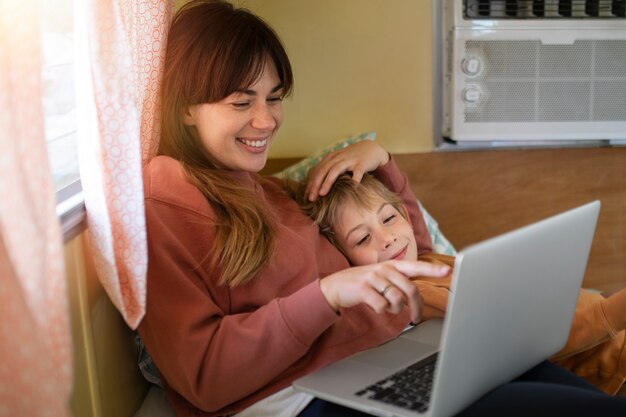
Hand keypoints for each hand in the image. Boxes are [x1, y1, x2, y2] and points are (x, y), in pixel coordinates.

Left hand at [305, 141, 389, 200]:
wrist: (371, 149)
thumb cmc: (352, 160)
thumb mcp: (338, 162)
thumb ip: (327, 170)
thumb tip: (314, 185)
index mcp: (331, 158)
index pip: (317, 170)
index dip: (310, 183)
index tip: (306, 196)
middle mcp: (338, 158)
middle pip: (323, 170)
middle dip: (315, 184)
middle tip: (311, 198)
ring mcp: (350, 160)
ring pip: (335, 170)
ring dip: (327, 182)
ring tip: (322, 194)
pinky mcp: (361, 164)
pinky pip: (357, 173)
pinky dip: (353, 181)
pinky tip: (350, 190)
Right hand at [319, 260, 449, 323]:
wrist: (334, 287)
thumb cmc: (362, 285)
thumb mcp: (380, 278)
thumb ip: (397, 283)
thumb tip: (415, 298)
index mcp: (391, 266)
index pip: (416, 266)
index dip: (432, 269)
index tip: (448, 270)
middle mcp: (384, 269)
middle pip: (410, 288)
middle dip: (416, 307)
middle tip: (415, 318)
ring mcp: (373, 278)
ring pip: (396, 298)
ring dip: (395, 309)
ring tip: (387, 308)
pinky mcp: (363, 288)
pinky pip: (381, 305)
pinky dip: (381, 310)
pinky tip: (375, 307)